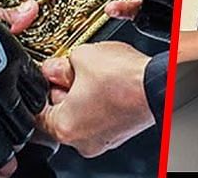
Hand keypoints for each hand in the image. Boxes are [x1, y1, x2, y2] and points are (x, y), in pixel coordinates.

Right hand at [0, 0, 47, 176]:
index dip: (34, 105)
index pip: (36, 93)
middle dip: (21, 137)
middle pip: (21, 124)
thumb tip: (31, 10)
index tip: (30, 110)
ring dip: (3, 160)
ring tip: (5, 168)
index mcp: (11, 61)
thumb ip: (9, 18)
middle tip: (19, 144)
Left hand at [38, 42, 154, 156]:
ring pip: (82, 114)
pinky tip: (108, 82)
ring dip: (84, 94)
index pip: (38, 112)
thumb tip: (54, 67)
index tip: (44, 77)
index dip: (41, 88)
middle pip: (61, 113)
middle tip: (70, 69)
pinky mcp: (119, 132)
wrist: (159, 84)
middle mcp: (82, 140)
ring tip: (94, 73)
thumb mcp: (82, 57)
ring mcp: (103, 138)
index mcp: (65, 127)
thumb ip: (61, 63)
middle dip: (64, 88)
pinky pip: (101, 115)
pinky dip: (101, 100)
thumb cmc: (124, 79)